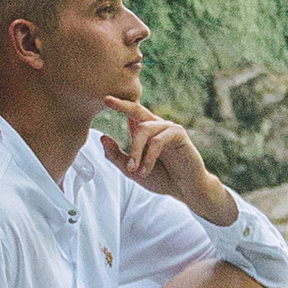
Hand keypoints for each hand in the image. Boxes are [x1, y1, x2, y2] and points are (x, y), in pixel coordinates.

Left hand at [100, 98, 227, 219]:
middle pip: (136, 110)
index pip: (130, 113)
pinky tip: (146, 170)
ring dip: (135, 150)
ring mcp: (168, 127)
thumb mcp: (132, 170)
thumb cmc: (161, 178)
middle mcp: (156, 125)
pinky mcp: (179, 134)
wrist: (185, 189)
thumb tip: (102, 137)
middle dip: (121, 104)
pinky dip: (149, 156)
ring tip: (133, 170)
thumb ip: (117, 156)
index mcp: (144, 130)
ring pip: (143, 129)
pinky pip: (157, 140)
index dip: (118, 104)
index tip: (103, 98)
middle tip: (106, 100)